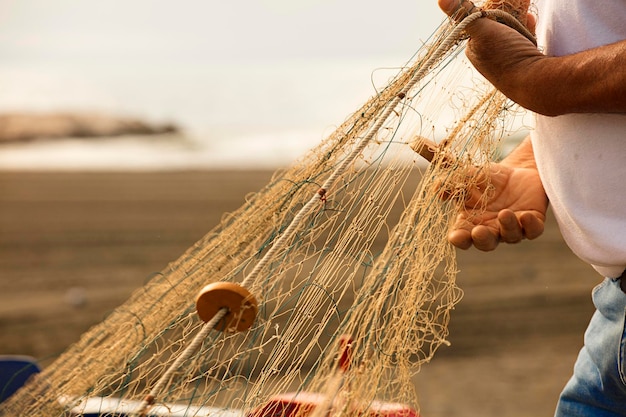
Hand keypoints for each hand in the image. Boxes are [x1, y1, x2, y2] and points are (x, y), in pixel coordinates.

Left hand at [438, 0, 625, 114]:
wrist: (533, 81)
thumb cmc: (505, 56)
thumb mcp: (483, 29)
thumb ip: (465, 14)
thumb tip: (441, 0)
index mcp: (474, 50)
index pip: (476, 23)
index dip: (487, 11)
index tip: (496, 4)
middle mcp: (487, 58)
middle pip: (495, 27)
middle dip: (504, 14)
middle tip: (513, 6)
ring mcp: (505, 61)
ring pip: (510, 32)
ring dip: (517, 20)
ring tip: (524, 13)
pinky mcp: (523, 62)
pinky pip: (523, 39)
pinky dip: (526, 28)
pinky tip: (530, 20)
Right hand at [448, 161, 547, 250]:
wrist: (518, 170)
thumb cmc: (487, 178)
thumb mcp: (467, 175)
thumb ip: (450, 181)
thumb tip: (437, 188)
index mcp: (471, 222)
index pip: (462, 237)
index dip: (459, 239)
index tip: (455, 236)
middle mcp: (491, 229)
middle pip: (485, 243)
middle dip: (482, 239)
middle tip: (479, 231)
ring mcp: (512, 227)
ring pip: (510, 236)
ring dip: (507, 227)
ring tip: (505, 213)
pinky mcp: (533, 222)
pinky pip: (533, 230)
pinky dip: (530, 226)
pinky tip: (525, 215)